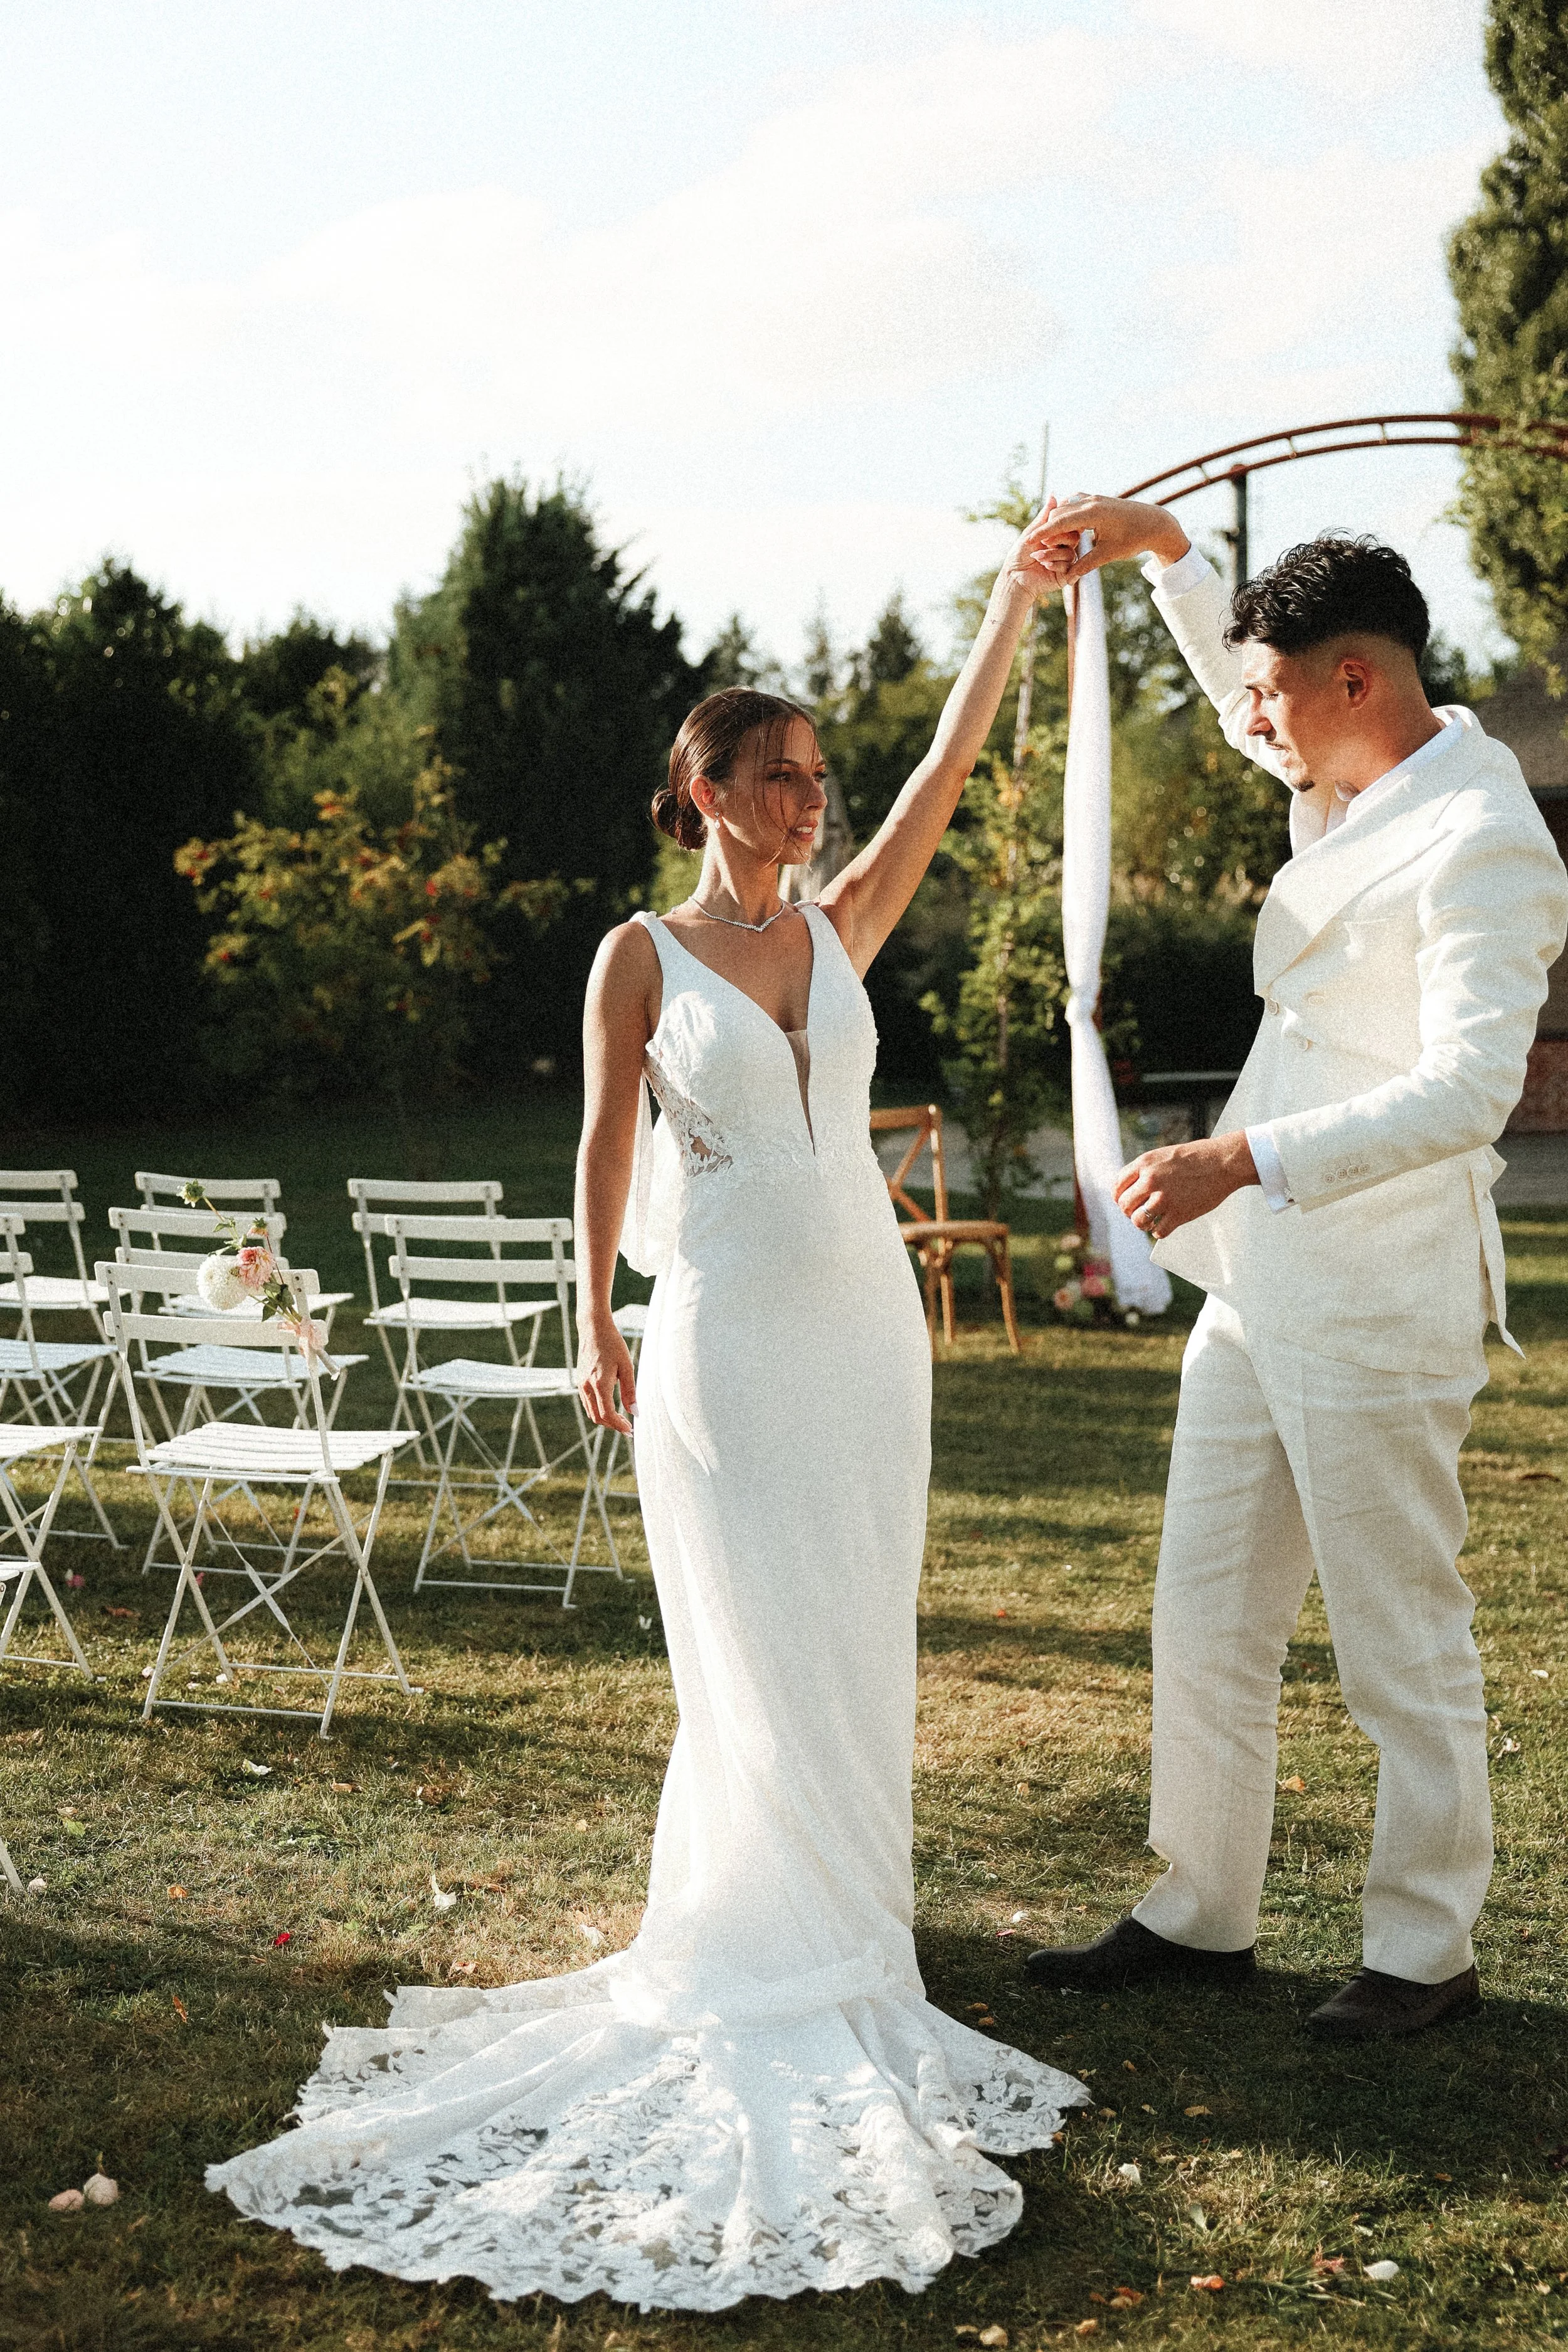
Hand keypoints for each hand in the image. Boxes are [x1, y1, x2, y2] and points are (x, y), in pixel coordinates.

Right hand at [577, 1318, 637, 1434]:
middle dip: (613, 1426)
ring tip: (622, 1420)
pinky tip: (611, 1407)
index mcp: (599, 1383)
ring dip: (605, 1420)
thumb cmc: (613, 1344)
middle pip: (597, 1417)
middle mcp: (587, 1386)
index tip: (630, 1430)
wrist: (593, 1329)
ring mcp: (580, 1384)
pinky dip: (598, 1410)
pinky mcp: (579, 1381)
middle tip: (628, 1428)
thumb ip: (630, 1391)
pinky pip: (587, 1403)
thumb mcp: (626, 1366)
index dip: (619, 1425)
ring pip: (591, 1412)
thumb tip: (635, 1412)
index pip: (607, 1414)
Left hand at [997, 496, 1074, 602]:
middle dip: (1057, 539)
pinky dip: (1055, 564)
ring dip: (1052, 553)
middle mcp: (1064, 548)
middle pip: (1074, 537)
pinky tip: (1044, 566)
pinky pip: (1068, 566)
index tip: (1049, 527)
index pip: (1068, 526)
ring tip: (1037, 556)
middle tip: (1043, 542)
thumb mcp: (1032, 532)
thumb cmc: (1020, 554)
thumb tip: (1053, 495)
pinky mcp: (1066, 575)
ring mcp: (1066, 562)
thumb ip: (1045, 516)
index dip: (1060, 525)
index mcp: (1057, 537)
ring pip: (1070, 552)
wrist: (1015, 577)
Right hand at [1037, 493, 1190, 582]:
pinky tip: (1063, 527)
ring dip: (1056, 520)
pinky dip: (1066, 514)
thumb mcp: (1108, 554)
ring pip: (1066, 506)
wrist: (1155, 522)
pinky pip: (1074, 504)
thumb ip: (1085, 565)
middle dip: (1046, 528)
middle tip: (1035, 544)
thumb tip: (1069, 580)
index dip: (1042, 533)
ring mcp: (1094, 498)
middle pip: (1058, 512)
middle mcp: (1090, 502)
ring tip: (1048, 538)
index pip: (1059, 522)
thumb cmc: (1134, 538)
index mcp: (1092, 513)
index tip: (1027, 543)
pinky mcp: (1097, 500)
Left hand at [1114, 1131, 1258, 1238]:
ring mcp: (1165, 1197)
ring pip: (1138, 1220)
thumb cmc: (1197, 1158)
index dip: (1119, 1197)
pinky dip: (1160, 1231)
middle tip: (1140, 1212)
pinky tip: (1166, 1225)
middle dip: (1130, 1211)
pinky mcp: (1179, 1213)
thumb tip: (1130, 1189)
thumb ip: (1146, 1170)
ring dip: (1142, 1223)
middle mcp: (1151, 1180)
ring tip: (1150, 1221)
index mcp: (1145, 1163)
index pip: (1117, 1185)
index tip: (1127, 1201)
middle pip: (1124, 1204)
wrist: (1224, 1162)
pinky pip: (1158, 1232)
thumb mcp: (1164, 1156)